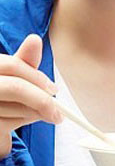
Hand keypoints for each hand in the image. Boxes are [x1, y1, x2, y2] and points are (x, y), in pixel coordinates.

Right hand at [0, 34, 60, 158]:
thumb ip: (25, 61)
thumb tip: (35, 40)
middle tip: (58, 113)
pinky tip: (18, 122)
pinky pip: (9, 125)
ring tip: (34, 114)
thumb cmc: (4, 92)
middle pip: (16, 88)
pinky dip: (21, 124)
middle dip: (42, 100)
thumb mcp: (12, 74)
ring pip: (17, 109)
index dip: (38, 78)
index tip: (54, 90)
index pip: (13, 65)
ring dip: (35, 115)